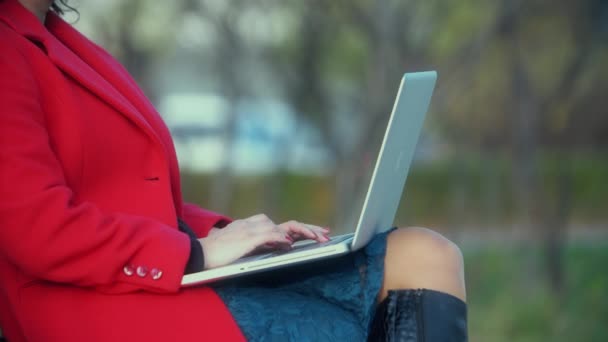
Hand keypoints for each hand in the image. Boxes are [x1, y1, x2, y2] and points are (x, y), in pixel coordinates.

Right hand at [199, 214, 329, 268]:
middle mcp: (254, 224)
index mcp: (253, 226)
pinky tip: (289, 244)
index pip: (282, 226)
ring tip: (317, 240)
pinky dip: (280, 238)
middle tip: (325, 235)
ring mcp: (250, 230)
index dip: (300, 229)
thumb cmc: (216, 254)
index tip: (315, 234)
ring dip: (302, 232)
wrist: (197, 254)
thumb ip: (257, 243)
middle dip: (308, 229)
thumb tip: (279, 245)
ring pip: (282, 227)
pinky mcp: (245, 238)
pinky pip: (267, 235)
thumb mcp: (240, 247)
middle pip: (287, 224)